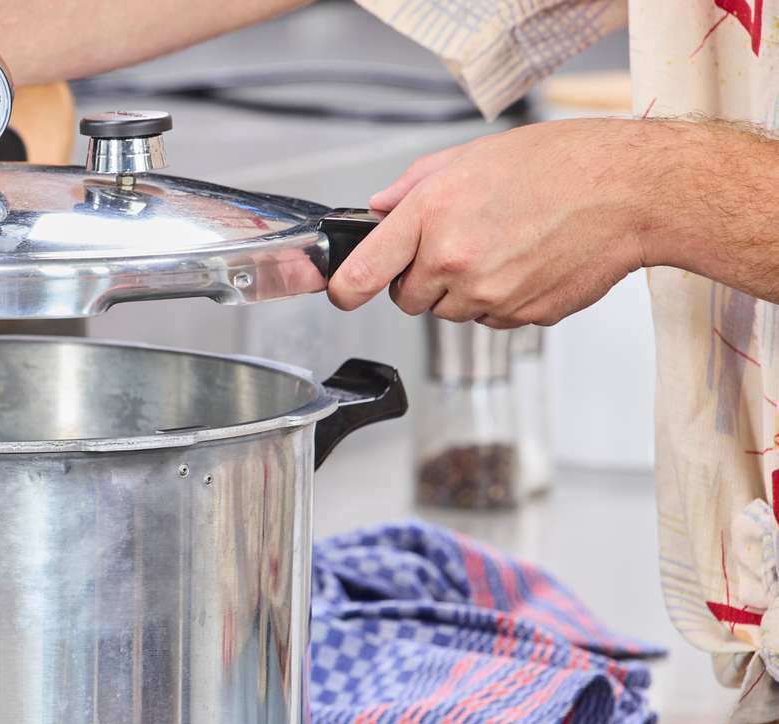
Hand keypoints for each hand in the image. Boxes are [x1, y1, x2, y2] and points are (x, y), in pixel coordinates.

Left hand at [327, 119, 651, 327]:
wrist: (631, 191)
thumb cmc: (561, 163)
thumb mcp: (471, 155)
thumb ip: (412, 186)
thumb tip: (378, 209)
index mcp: (431, 216)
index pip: (360, 276)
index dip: (343, 289)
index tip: (341, 292)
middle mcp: (454, 261)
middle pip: (406, 299)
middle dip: (420, 278)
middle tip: (458, 242)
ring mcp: (489, 294)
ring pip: (449, 312)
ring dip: (462, 289)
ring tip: (502, 244)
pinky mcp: (521, 316)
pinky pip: (491, 319)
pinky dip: (500, 298)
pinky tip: (526, 261)